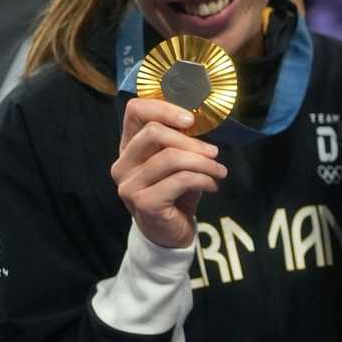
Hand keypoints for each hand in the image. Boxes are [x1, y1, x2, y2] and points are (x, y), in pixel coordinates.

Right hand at [111, 99, 227, 248]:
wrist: (170, 233)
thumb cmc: (176, 192)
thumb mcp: (177, 162)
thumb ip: (179, 141)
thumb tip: (199, 120)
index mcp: (128, 147)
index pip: (135, 111)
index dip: (165, 108)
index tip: (191, 120)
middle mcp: (123, 164)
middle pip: (154, 132)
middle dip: (192, 141)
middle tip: (213, 153)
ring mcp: (129, 185)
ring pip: (171, 157)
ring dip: (204, 163)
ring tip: (219, 171)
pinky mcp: (144, 202)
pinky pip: (181, 180)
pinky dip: (204, 179)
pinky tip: (212, 185)